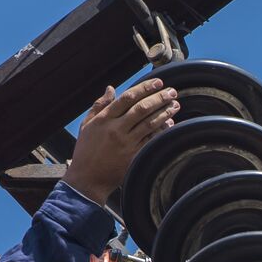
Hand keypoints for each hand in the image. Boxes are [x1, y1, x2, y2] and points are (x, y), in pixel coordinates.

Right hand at [65, 79, 179, 204]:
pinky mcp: (133, 156)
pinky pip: (151, 140)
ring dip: (164, 112)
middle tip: (172, 91)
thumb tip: (111, 88)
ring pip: (149, 124)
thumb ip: (99, 105)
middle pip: (141, 109)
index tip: (157, 82)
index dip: (144, 88)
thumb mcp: (86, 125)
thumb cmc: (86, 151)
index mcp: (104, 120)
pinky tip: (170, 124)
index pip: (127, 98)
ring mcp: (126, 144)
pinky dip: (162, 131)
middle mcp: (116, 130)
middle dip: (159, 98)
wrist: (87, 179)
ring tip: (175, 105)